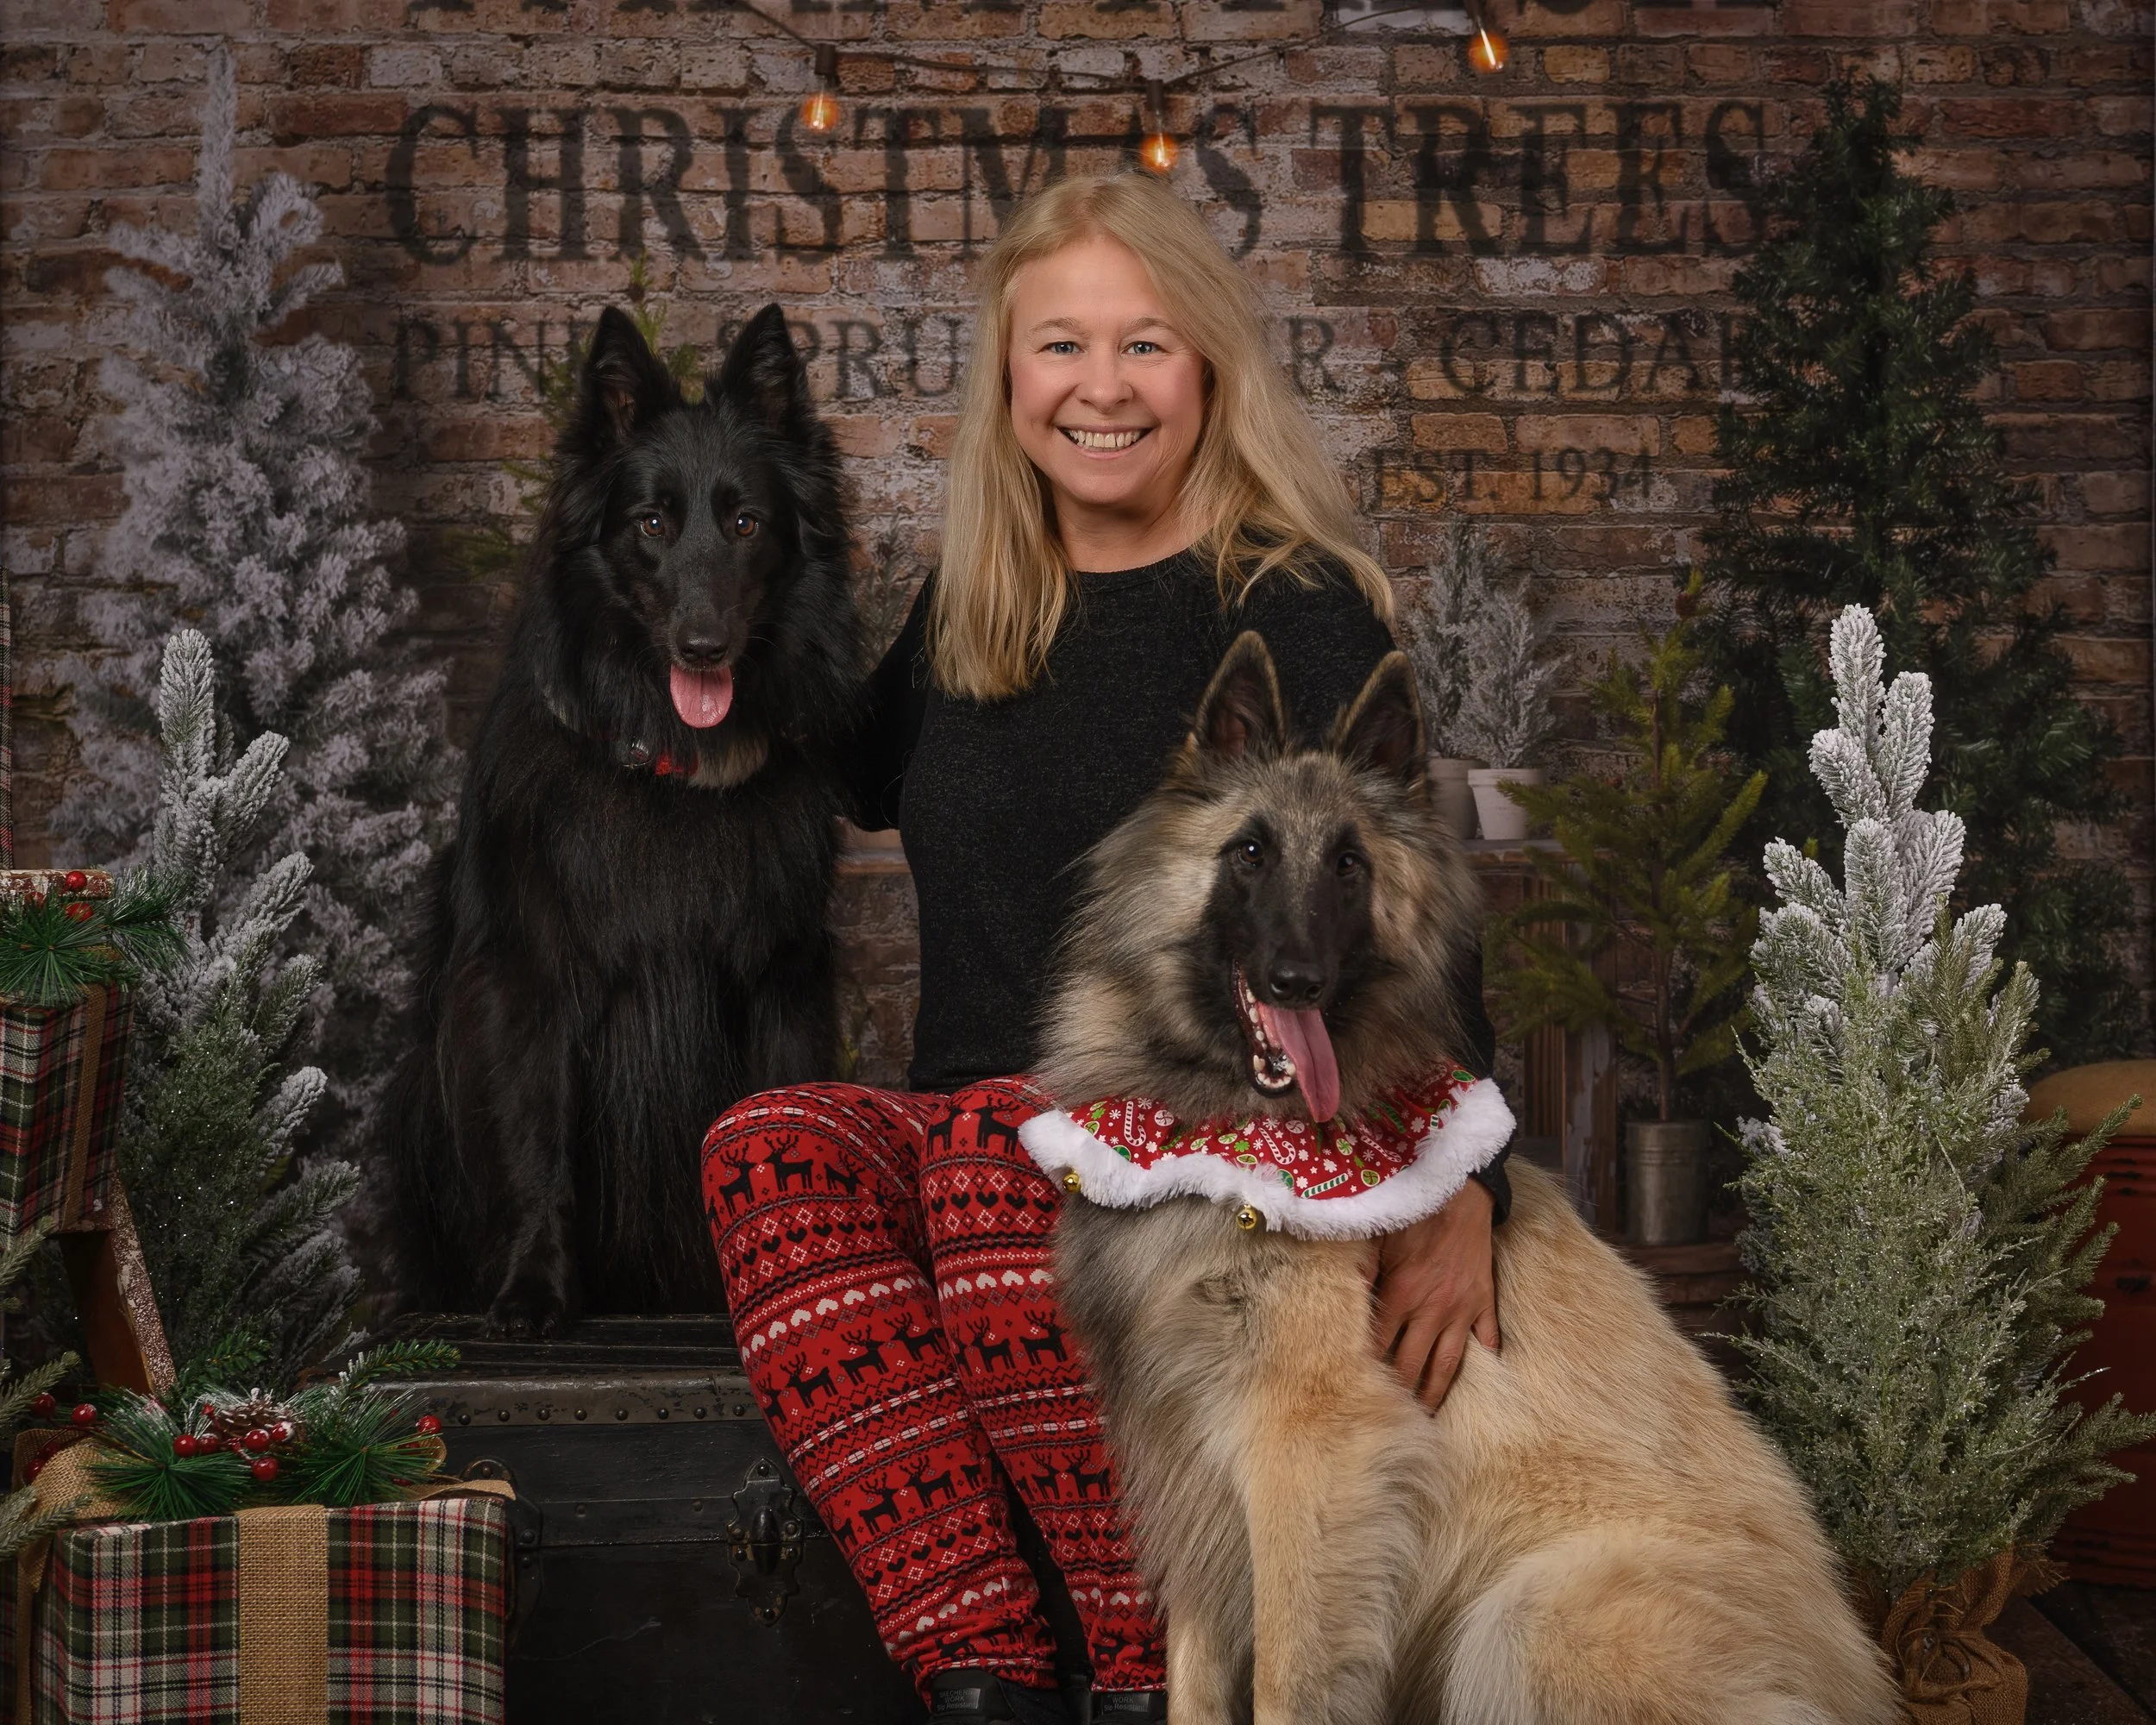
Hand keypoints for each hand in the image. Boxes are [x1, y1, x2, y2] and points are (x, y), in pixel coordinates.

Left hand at [1367, 1179, 1498, 1410]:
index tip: (1356, 1389)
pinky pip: (1487, 1338)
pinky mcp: (1484, 1301)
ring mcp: (1462, 1309)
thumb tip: (1339, 1296)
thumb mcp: (1378, 1237)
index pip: (1379, 1344)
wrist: (1463, 1192)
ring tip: (1427, 1413)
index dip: (1367, 1367)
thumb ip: (1361, 1270)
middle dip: (1400, 1392)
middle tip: (1391, 1415)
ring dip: (1436, 1390)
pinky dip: (1484, 1358)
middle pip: (1412, 1363)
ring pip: (1448, 1363)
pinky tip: (1479, 1379)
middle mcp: (1432, 1309)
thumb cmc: (1415, 1212)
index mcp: (1402, 1294)